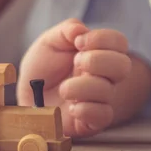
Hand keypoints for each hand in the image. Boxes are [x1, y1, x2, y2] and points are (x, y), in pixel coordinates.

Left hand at [17, 18, 131, 137]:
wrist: (27, 95)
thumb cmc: (42, 68)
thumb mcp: (49, 42)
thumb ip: (66, 30)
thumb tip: (81, 29)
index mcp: (97, 53)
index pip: (119, 42)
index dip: (102, 39)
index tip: (78, 42)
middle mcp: (103, 76)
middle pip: (122, 66)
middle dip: (97, 61)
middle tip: (75, 63)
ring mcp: (99, 99)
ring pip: (107, 91)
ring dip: (82, 86)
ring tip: (63, 89)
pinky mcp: (92, 120)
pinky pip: (103, 115)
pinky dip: (85, 109)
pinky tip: (71, 107)